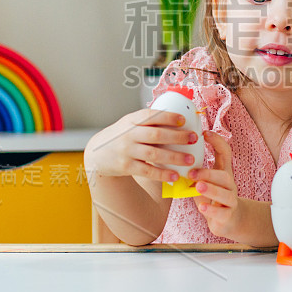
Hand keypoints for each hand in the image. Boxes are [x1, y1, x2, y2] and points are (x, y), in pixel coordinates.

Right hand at [83, 108, 198, 182]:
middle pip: (155, 135)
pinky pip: (147, 171)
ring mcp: (126, 151)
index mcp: (131, 120)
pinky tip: (175, 176)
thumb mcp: (130, 123)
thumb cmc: (122, 136)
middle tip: (193, 138)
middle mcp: (128, 135)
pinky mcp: (126, 167)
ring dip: (174, 157)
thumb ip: (149, 121)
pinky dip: (162, 174)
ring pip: (153, 155)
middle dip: (177, 137)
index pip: (150, 116)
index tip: (183, 120)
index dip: (167, 117)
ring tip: (189, 160)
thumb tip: (179, 118)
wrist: (98, 154)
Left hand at [190, 131, 240, 238]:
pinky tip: (202, 208)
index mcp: (223, 172)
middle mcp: (230, 185)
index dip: (217, 141)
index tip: (204, 133)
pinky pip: (223, 213)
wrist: (229, 220)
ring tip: (197, 187)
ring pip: (226, 194)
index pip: (225, 153)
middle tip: (191, 173)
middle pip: (225, 176)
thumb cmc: (211, 197)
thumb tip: (171, 157)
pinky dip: (212, 210)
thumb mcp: (203, 182)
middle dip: (208, 173)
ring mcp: (231, 201)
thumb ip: (193, 172)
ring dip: (211, 190)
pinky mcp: (228, 216)